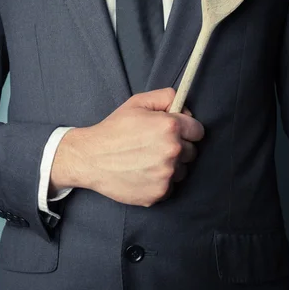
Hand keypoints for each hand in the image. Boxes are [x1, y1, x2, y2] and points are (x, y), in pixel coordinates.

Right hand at [51, 87, 203, 206]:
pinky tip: (143, 173)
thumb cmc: (113, 129)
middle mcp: (172, 151)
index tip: (176, 132)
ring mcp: (166, 174)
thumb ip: (166, 97)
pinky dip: (160, 182)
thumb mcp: (137, 102)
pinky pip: (170, 186)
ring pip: (182, 171)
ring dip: (171, 166)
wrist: (90, 159)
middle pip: (192, 152)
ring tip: (148, 160)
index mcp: (170, 127)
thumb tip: (184, 105)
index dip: (187, 129)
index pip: (198, 130)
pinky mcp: (159, 193)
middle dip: (179, 147)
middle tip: (156, 146)